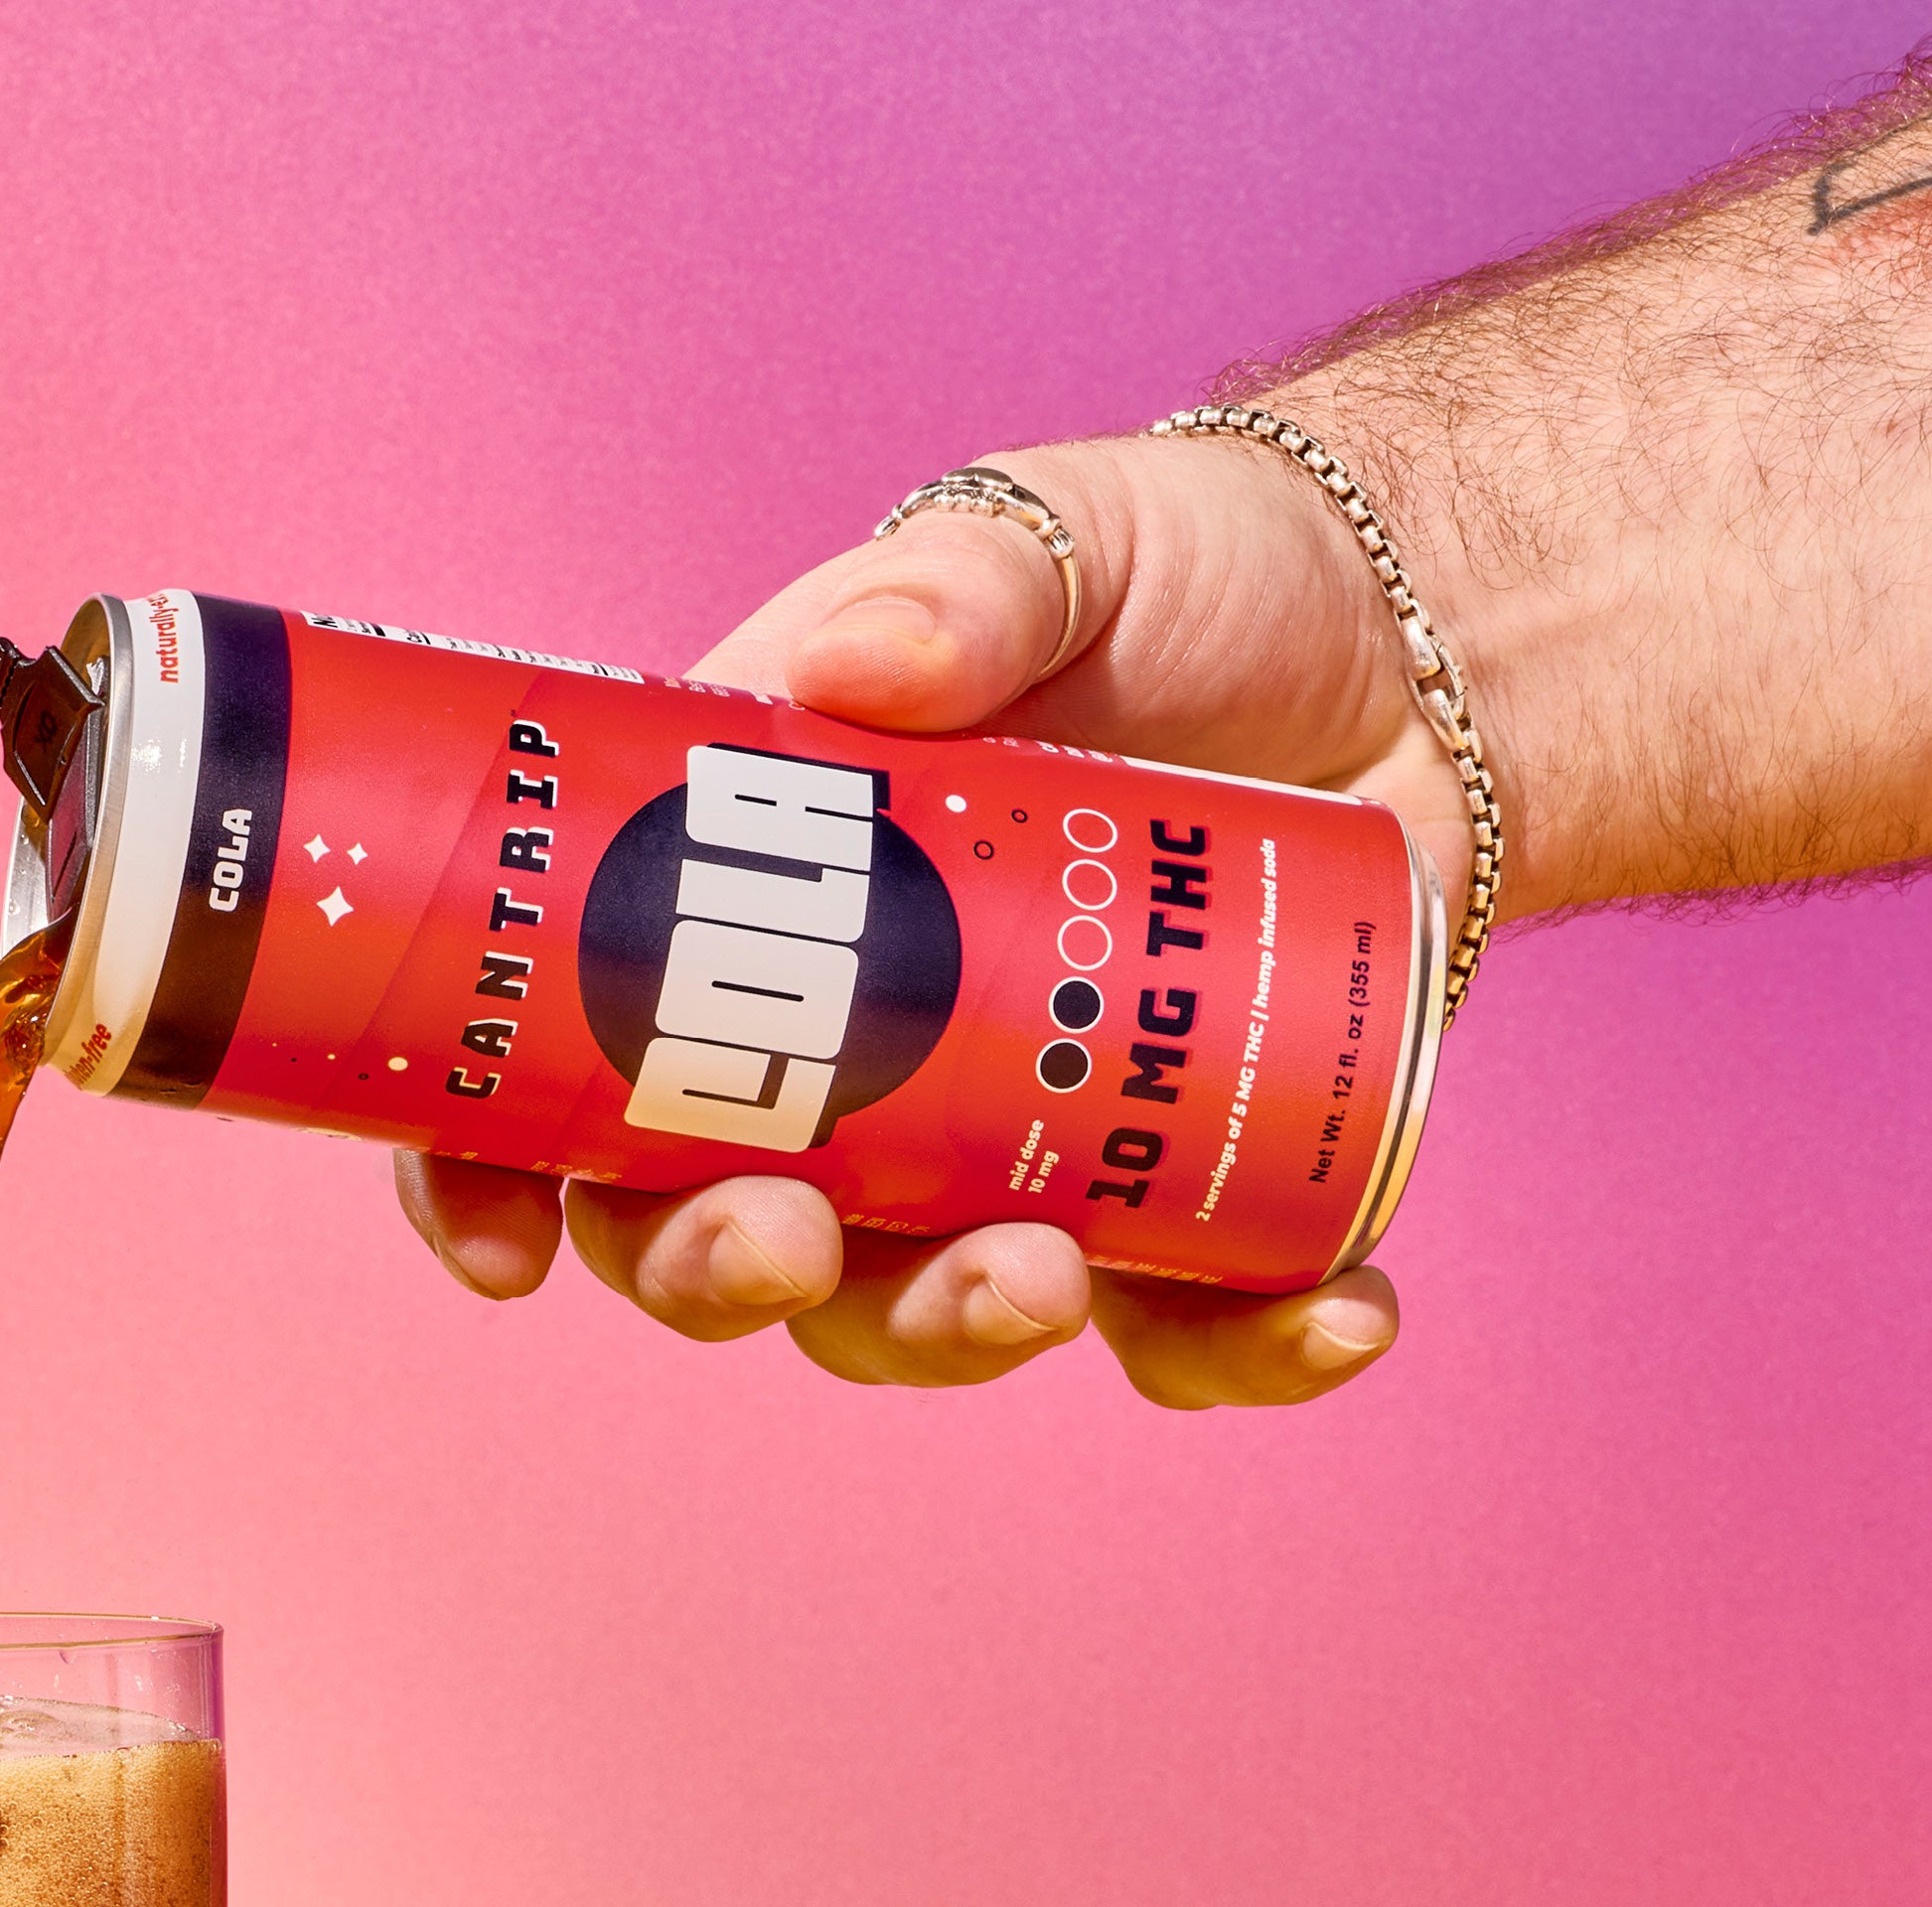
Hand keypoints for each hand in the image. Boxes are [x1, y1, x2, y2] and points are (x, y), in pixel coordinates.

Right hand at [399, 428, 1470, 1406]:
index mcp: (752, 907)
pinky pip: (1183, 1328)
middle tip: (785, 1240)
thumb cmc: (1210, 576)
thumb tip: (861, 668)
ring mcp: (1004, 1152)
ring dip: (948, 1330)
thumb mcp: (1086, 532)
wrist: (1439, 645)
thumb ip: (974, 580)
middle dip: (720, 1274)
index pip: (559, 1065)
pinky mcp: (1173, 1201)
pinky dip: (1249, 1350)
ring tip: (1043, 1277)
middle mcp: (847, 1062)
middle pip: (708, 1230)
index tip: (506, 1247)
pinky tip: (1341, 1313)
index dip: (492, 1174)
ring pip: (913, 1309)